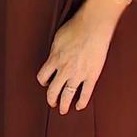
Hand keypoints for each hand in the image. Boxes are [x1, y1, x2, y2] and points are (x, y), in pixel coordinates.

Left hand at [37, 0, 128, 114]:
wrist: (93, 25)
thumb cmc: (76, 28)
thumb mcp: (57, 39)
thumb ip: (54, 52)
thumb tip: (53, 59)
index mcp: (54, 59)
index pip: (42, 77)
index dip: (43, 82)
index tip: (46, 82)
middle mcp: (64, 69)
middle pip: (53, 91)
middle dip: (51, 99)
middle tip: (53, 102)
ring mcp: (78, 74)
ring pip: (67, 95)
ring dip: (64, 105)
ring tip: (63, 110)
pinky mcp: (91, 76)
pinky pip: (85, 93)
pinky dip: (81, 102)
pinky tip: (79, 106)